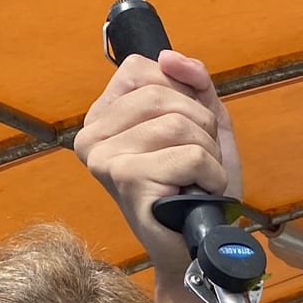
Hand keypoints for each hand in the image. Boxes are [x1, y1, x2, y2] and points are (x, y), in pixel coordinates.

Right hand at [75, 50, 242, 280]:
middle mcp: (92, 135)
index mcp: (103, 116)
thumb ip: (192, 83)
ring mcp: (105, 158)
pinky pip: (191, 154)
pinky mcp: (127, 180)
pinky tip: (198, 194)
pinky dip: (211, 174)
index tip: (184, 133)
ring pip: (181, 123)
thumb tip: (170, 56)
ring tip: (197, 180)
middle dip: (201, 127)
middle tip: (197, 163)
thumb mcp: (201, 123)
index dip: (182, 95)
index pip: (143, 69)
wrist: (197, 246)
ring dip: (208, 154)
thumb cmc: (195, 188)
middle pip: (165, 94)